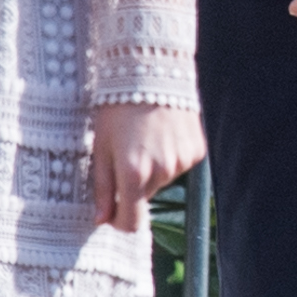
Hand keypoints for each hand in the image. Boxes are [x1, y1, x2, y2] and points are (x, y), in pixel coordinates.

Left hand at [91, 102, 203, 232]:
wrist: (151, 73)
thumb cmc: (118, 110)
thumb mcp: (101, 147)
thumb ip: (102, 187)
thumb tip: (102, 219)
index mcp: (133, 173)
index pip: (131, 222)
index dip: (119, 220)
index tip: (112, 211)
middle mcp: (161, 172)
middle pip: (145, 198)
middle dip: (133, 185)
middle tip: (125, 155)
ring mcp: (181, 162)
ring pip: (162, 181)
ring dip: (152, 169)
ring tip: (144, 139)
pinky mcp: (196, 151)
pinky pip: (178, 166)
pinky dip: (169, 156)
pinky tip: (161, 134)